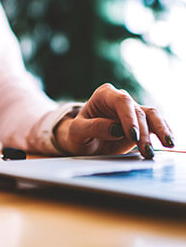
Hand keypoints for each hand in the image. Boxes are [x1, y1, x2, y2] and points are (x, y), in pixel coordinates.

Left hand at [54, 83, 173, 158]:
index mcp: (103, 95)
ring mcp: (132, 111)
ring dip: (159, 131)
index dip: (128, 116)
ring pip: (152, 116)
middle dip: (142, 132)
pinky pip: (156, 124)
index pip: (120, 101)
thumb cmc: (77, 134)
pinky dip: (163, 132)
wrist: (83, 142)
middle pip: (137, 111)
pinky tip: (169, 142)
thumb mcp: (77, 132)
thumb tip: (116, 129)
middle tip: (146, 150)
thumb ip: (94, 127)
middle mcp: (120, 100)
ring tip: (167, 145)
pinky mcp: (141, 123)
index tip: (130, 134)